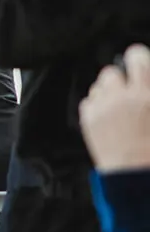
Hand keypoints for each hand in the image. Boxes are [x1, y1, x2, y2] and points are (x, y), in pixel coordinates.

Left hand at [80, 45, 149, 171]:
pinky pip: (89, 101)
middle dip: (120, 78)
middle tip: (128, 90)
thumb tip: (145, 83)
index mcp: (147, 94)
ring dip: (108, 91)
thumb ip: (149, 92)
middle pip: (112, 70)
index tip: (138, 60)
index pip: (138, 57)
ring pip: (98, 85)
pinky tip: (109, 117)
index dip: (138, 57)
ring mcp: (102, 107)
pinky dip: (97, 105)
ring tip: (118, 106)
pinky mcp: (88, 119)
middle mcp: (122, 96)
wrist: (136, 175)